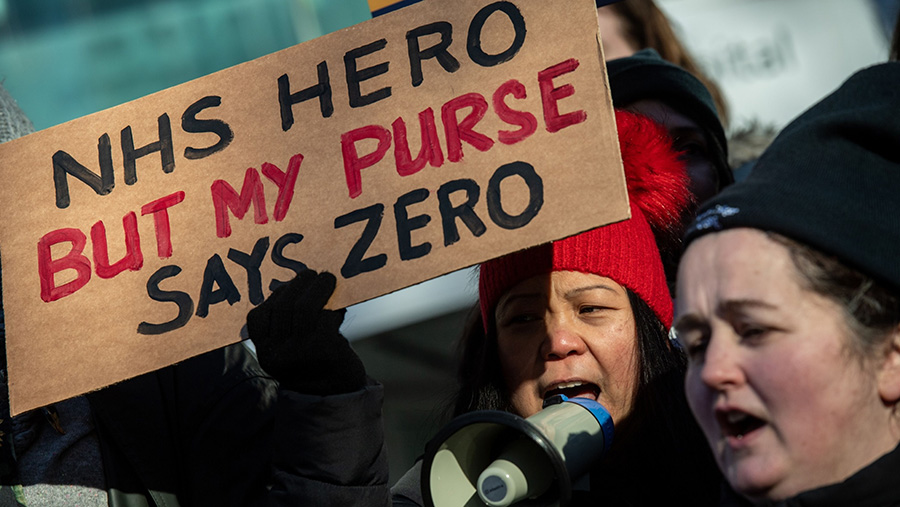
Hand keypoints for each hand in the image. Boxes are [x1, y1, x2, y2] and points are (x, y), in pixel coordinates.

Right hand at [247, 270, 365, 394]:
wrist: (337, 395)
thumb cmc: (314, 364)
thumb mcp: (292, 349)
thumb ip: (289, 324)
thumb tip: (303, 283)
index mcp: (266, 353)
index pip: (257, 318)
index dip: (274, 297)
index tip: (287, 286)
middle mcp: (278, 354)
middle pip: (283, 307)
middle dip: (299, 284)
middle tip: (312, 274)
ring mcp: (301, 353)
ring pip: (305, 308)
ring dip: (318, 288)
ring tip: (327, 279)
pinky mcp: (325, 350)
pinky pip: (327, 317)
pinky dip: (334, 308)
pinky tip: (340, 306)